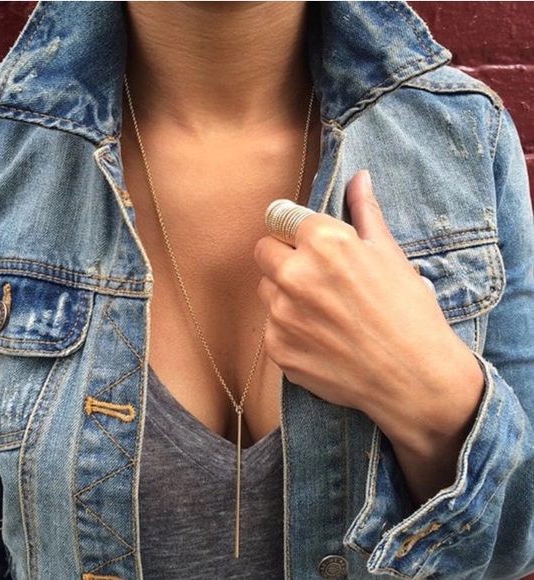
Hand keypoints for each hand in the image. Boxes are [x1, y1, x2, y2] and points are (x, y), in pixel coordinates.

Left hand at [255, 170, 484, 500]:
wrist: (414, 377)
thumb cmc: (408, 312)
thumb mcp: (390, 254)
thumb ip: (365, 212)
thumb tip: (359, 176)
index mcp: (323, 242)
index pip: (280, 218)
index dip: (295, 229)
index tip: (306, 241)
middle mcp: (294, 274)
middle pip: (264, 252)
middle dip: (284, 259)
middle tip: (317, 278)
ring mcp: (282, 315)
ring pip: (266, 290)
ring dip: (285, 295)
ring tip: (323, 312)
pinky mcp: (277, 349)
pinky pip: (271, 328)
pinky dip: (289, 331)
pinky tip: (322, 340)